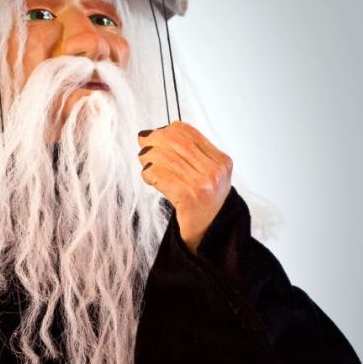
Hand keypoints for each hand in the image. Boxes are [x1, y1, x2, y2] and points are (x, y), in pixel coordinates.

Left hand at [138, 122, 232, 252]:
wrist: (207, 234)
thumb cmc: (203, 203)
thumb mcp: (207, 175)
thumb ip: (191, 155)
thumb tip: (158, 132)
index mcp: (221, 162)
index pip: (190, 133)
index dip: (167, 129)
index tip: (154, 133)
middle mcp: (215, 172)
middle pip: (177, 143)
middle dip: (155, 139)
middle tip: (142, 142)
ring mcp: (203, 185)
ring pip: (166, 158)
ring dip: (148, 156)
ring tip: (144, 161)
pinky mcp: (188, 198)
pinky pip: (161, 175)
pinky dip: (149, 172)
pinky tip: (148, 176)